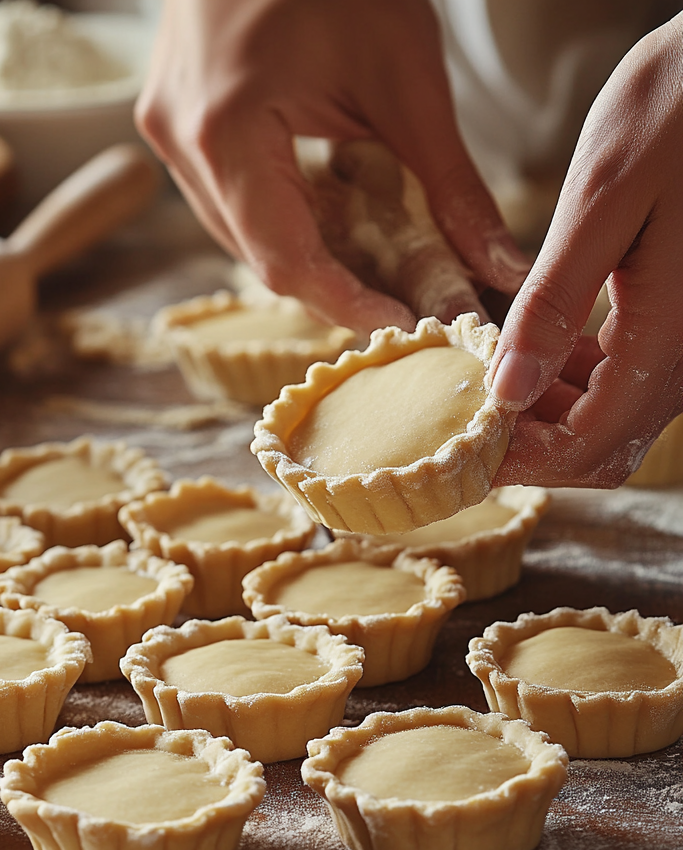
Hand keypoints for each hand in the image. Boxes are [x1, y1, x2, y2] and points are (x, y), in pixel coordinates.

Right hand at [135, 0, 529, 334]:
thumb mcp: (405, 75)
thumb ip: (449, 183)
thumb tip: (496, 263)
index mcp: (226, 129)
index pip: (285, 259)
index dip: (345, 305)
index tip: (401, 328)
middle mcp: (180, 140)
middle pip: (259, 254)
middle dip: (332, 283)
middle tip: (400, 296)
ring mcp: (167, 132)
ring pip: (240, 234)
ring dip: (305, 252)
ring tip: (371, 254)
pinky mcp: (174, 122)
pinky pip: (229, 199)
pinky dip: (280, 215)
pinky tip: (325, 208)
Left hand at [492, 15, 682, 487]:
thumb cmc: (676, 111)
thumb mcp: (600, 203)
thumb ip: (554, 304)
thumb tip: (507, 390)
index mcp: (670, 332)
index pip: (593, 443)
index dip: (526, 460)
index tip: (465, 448)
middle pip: (606, 443)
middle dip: (534, 446)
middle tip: (468, 420)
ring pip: (614, 414)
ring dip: (548, 413)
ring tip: (488, 381)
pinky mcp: (678, 312)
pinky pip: (623, 373)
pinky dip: (571, 380)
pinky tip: (530, 348)